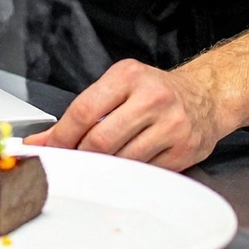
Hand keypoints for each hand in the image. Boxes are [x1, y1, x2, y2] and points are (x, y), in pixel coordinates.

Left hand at [23, 59, 226, 170]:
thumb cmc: (154, 91)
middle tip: (73, 160)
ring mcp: (171, 124)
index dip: (62, 136)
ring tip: (101, 161)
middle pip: (100, 140)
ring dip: (104, 166)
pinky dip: (129, 173)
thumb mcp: (118, 87)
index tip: (52, 148)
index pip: (84, 110)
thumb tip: (44, 138)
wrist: (204, 97)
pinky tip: (127, 164)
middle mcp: (152, 97)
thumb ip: (82, 112)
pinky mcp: (184, 149)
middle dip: (80, 155)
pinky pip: (144, 171)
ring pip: (121, 160)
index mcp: (129, 75)